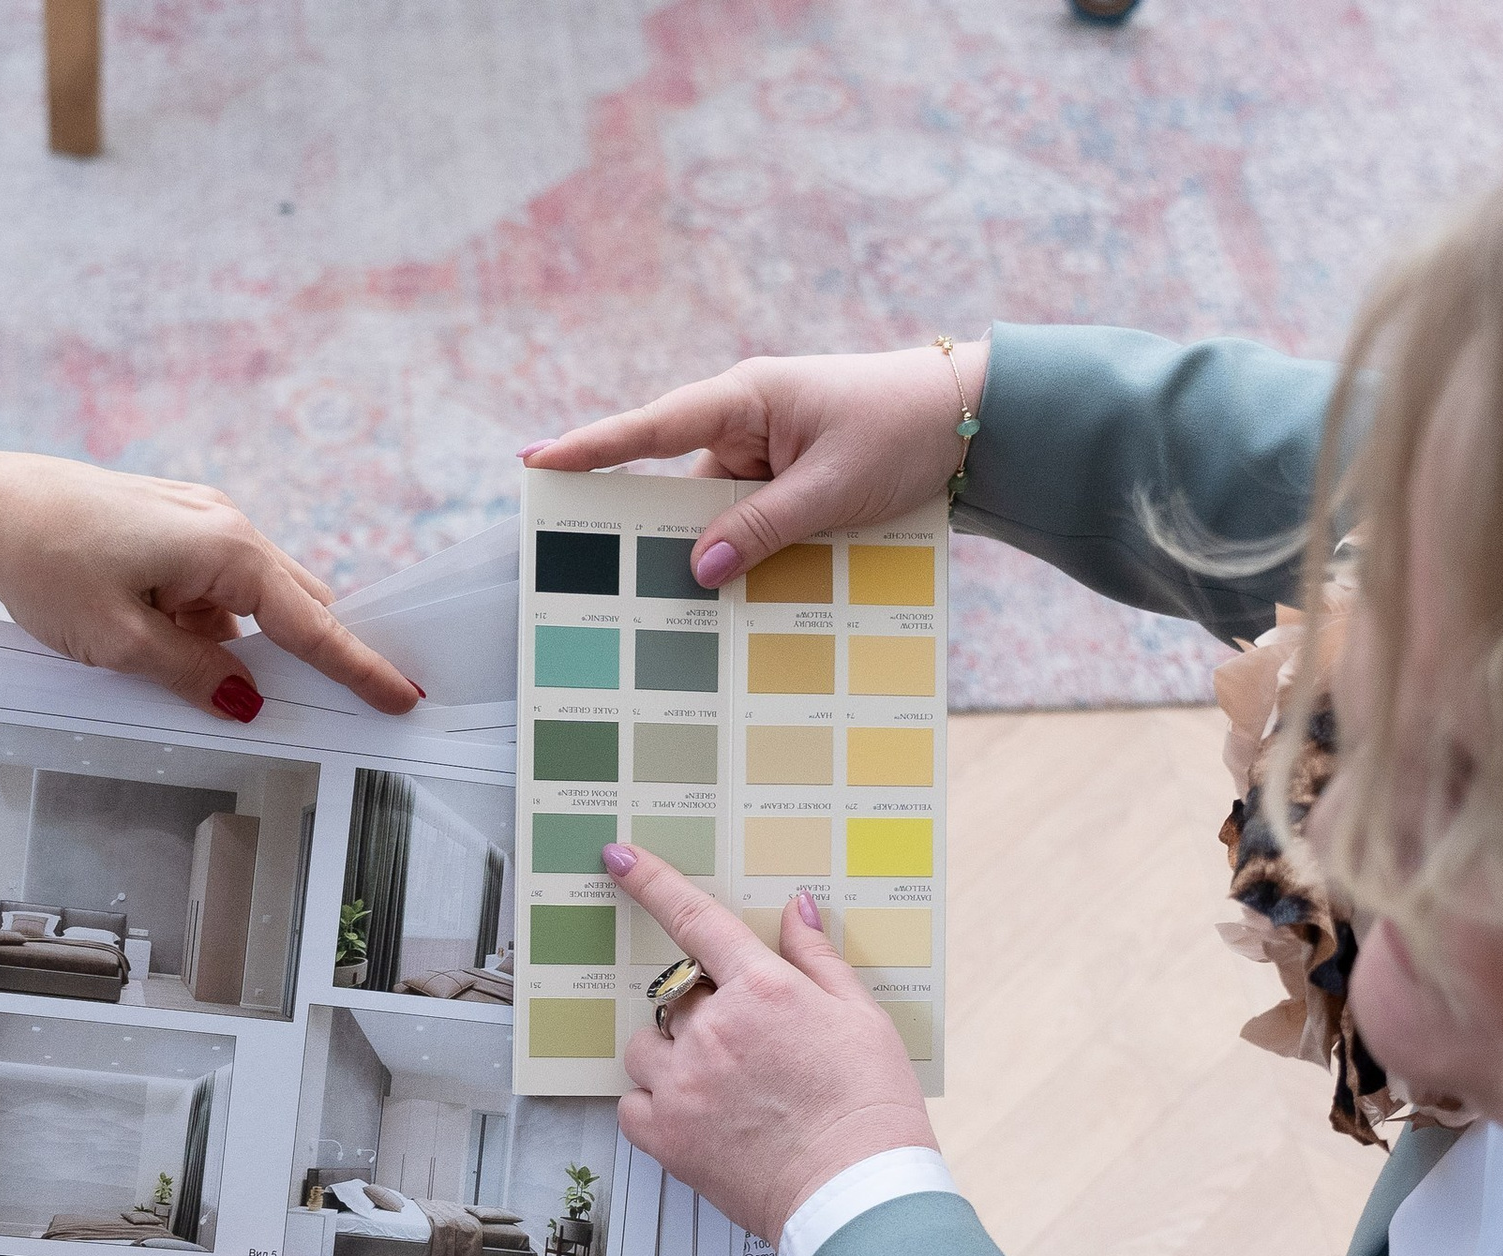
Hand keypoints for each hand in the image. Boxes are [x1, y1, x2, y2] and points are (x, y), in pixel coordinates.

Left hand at [0, 445, 425, 721]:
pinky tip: (177, 656)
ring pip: (254, 601)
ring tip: (217, 692)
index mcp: (226, 550)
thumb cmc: (44, 562)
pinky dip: (213, 628)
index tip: (403, 694)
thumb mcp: (122, 642)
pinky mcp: (170, 528)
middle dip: (315, 659)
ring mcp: (198, 522)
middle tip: (336, 713)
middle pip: (297, 606)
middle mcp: (225, 526)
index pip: (312, 623)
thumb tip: (248, 703)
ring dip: (248, 648)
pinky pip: (216, 589)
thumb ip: (196, 675)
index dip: (359, 667)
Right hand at [524, 342, 986, 588]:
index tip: (535, 464)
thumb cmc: (902, 432)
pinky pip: (746, 523)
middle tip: (608, 580)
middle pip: (674, 484)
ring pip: (712, 515)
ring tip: (694, 609)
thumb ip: (765, 528)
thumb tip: (699, 569)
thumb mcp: (834, 488)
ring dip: (712, 556)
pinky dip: (745, 556)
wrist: (968, 420)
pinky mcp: (784, 480)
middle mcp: (744, 422)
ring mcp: (763, 453)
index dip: (591, 449)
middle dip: (651, 532)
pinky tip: (743, 596)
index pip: (652, 429)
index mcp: (747, 397)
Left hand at [605, 844, 937, 1247]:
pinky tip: (694, 1115)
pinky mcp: (666, 1136)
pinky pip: (631, 1103)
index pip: (695, 920)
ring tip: (719, 1084)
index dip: (651, 881)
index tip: (619, 857)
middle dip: (700, 1008)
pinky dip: (652, 1104)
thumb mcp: (861, 1017)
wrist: (855, 1192)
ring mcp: (683, 1083)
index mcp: (762, 990)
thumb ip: (818, 959)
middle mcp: (713, 1030)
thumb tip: (796, 909)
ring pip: (645, 1046)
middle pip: (675, 994)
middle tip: (745, 1046)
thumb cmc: (869, 1108)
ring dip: (670, 1053)